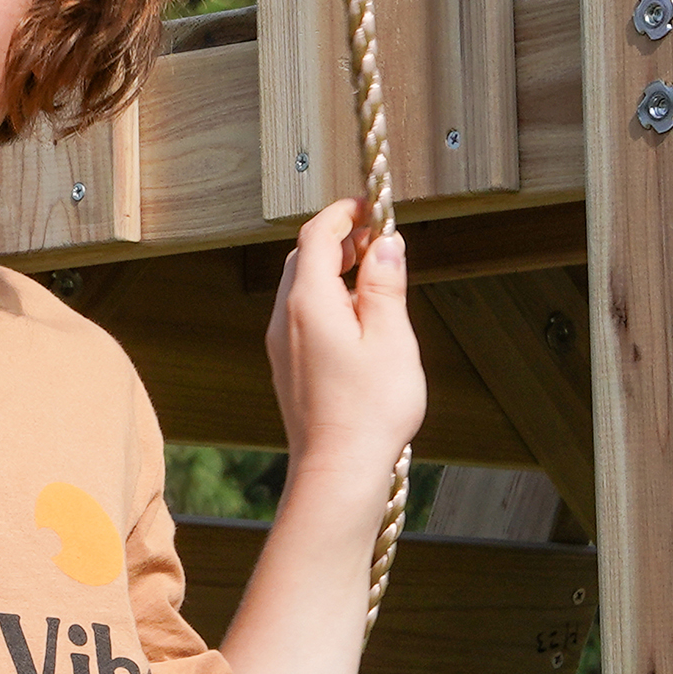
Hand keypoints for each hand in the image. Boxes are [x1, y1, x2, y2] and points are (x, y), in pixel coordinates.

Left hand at [264, 198, 425, 481]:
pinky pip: (300, 315)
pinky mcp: (288, 366)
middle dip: (337, 238)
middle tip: (374, 236)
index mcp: (308, 302)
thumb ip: (385, 285)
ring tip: (371, 273)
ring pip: (299, 287)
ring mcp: (281, 344)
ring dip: (331, 269)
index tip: (367, 205)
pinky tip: (357, 317)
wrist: (337, 468)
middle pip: (302, 258)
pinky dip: (326, 298)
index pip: (316, 236)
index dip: (342, 213)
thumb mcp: (391, 338)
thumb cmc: (369, 410)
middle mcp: (284, 318)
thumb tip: (385, 243)